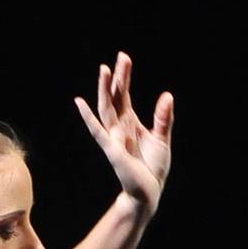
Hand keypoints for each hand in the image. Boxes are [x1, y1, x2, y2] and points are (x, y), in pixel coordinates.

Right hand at [74, 52, 173, 213]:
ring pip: (106, 109)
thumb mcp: (162, 139)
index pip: (125, 95)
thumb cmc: (153, 167)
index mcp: (130, 123)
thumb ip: (163, 118)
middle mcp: (119, 127)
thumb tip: (167, 95)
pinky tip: (80, 103)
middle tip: (121, 56)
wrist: (148, 192)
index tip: (124, 57)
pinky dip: (89, 117)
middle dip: (118, 77)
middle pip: (116, 97)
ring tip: (104, 70)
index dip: (124, 77)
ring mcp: (114, 137)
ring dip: (105, 90)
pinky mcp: (113, 150)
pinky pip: (98, 131)